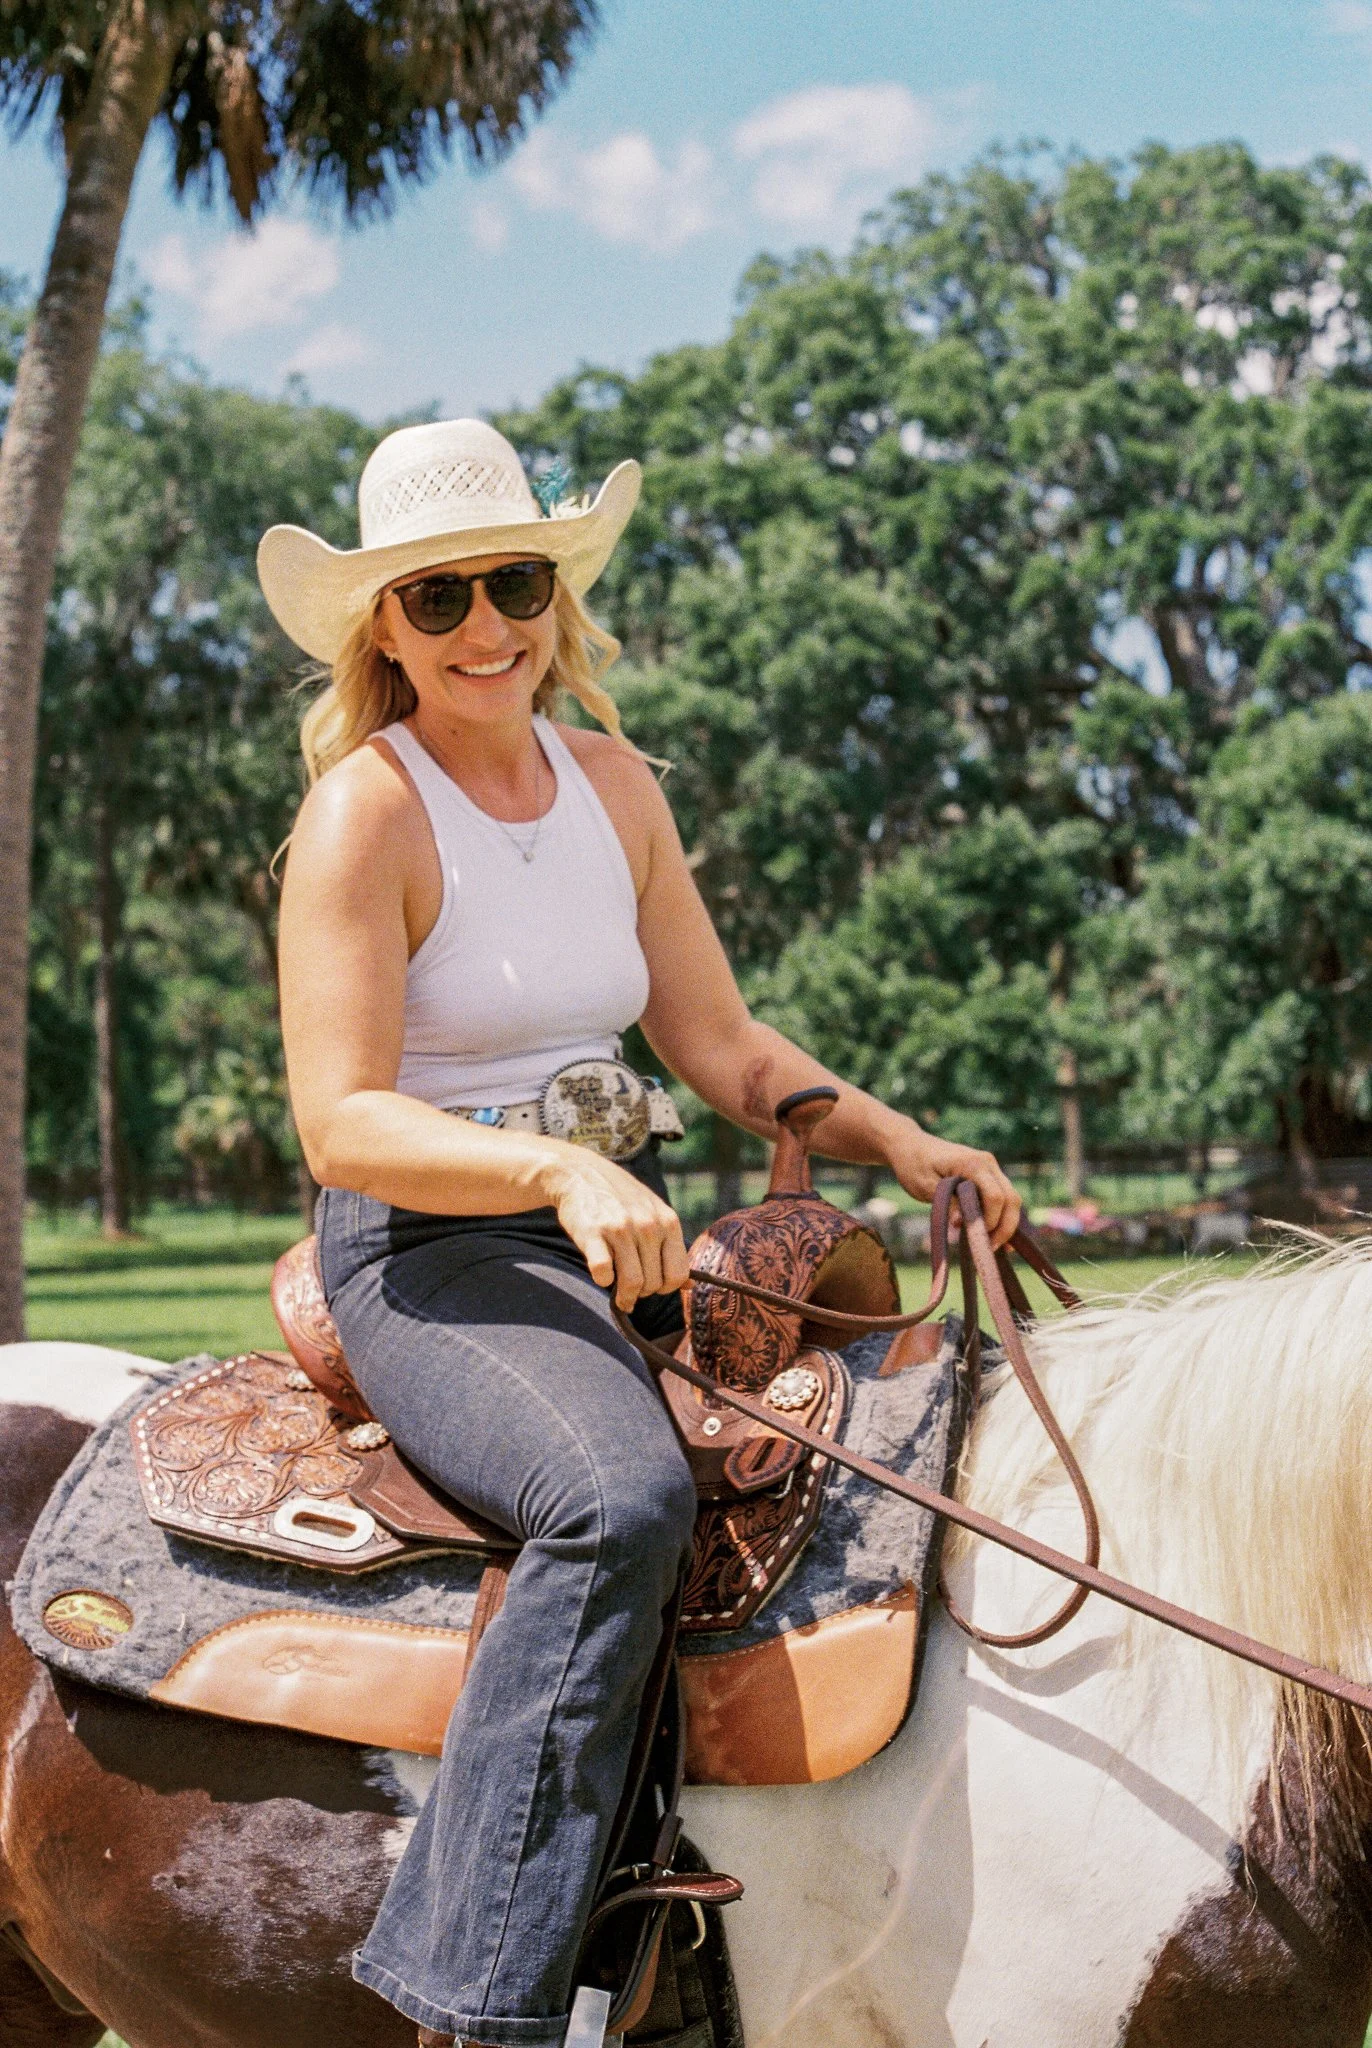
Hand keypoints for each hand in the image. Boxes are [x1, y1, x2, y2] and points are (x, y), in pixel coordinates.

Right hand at [543, 1148, 690, 1309]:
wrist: (581, 1174)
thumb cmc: (621, 1199)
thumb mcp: (654, 1214)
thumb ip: (671, 1247)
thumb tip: (690, 1286)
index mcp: (668, 1222)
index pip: (678, 1274)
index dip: (666, 1288)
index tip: (653, 1286)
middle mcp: (647, 1225)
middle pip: (654, 1283)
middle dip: (643, 1293)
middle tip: (632, 1288)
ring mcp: (620, 1228)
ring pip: (632, 1283)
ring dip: (624, 1297)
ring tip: (619, 1296)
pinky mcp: (593, 1234)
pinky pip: (603, 1274)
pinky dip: (603, 1281)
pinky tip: (602, 1274)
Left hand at [886, 1130, 1022, 1250]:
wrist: (910, 1146)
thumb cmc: (914, 1165)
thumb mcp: (925, 1187)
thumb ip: (948, 1203)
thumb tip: (962, 1223)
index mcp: (974, 1163)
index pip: (995, 1197)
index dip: (990, 1221)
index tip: (975, 1237)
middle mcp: (988, 1164)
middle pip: (1011, 1199)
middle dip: (1004, 1227)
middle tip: (988, 1249)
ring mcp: (990, 1169)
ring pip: (1011, 1199)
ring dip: (1005, 1224)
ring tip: (992, 1246)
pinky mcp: (987, 1176)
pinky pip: (1002, 1198)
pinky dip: (1002, 1217)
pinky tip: (999, 1238)